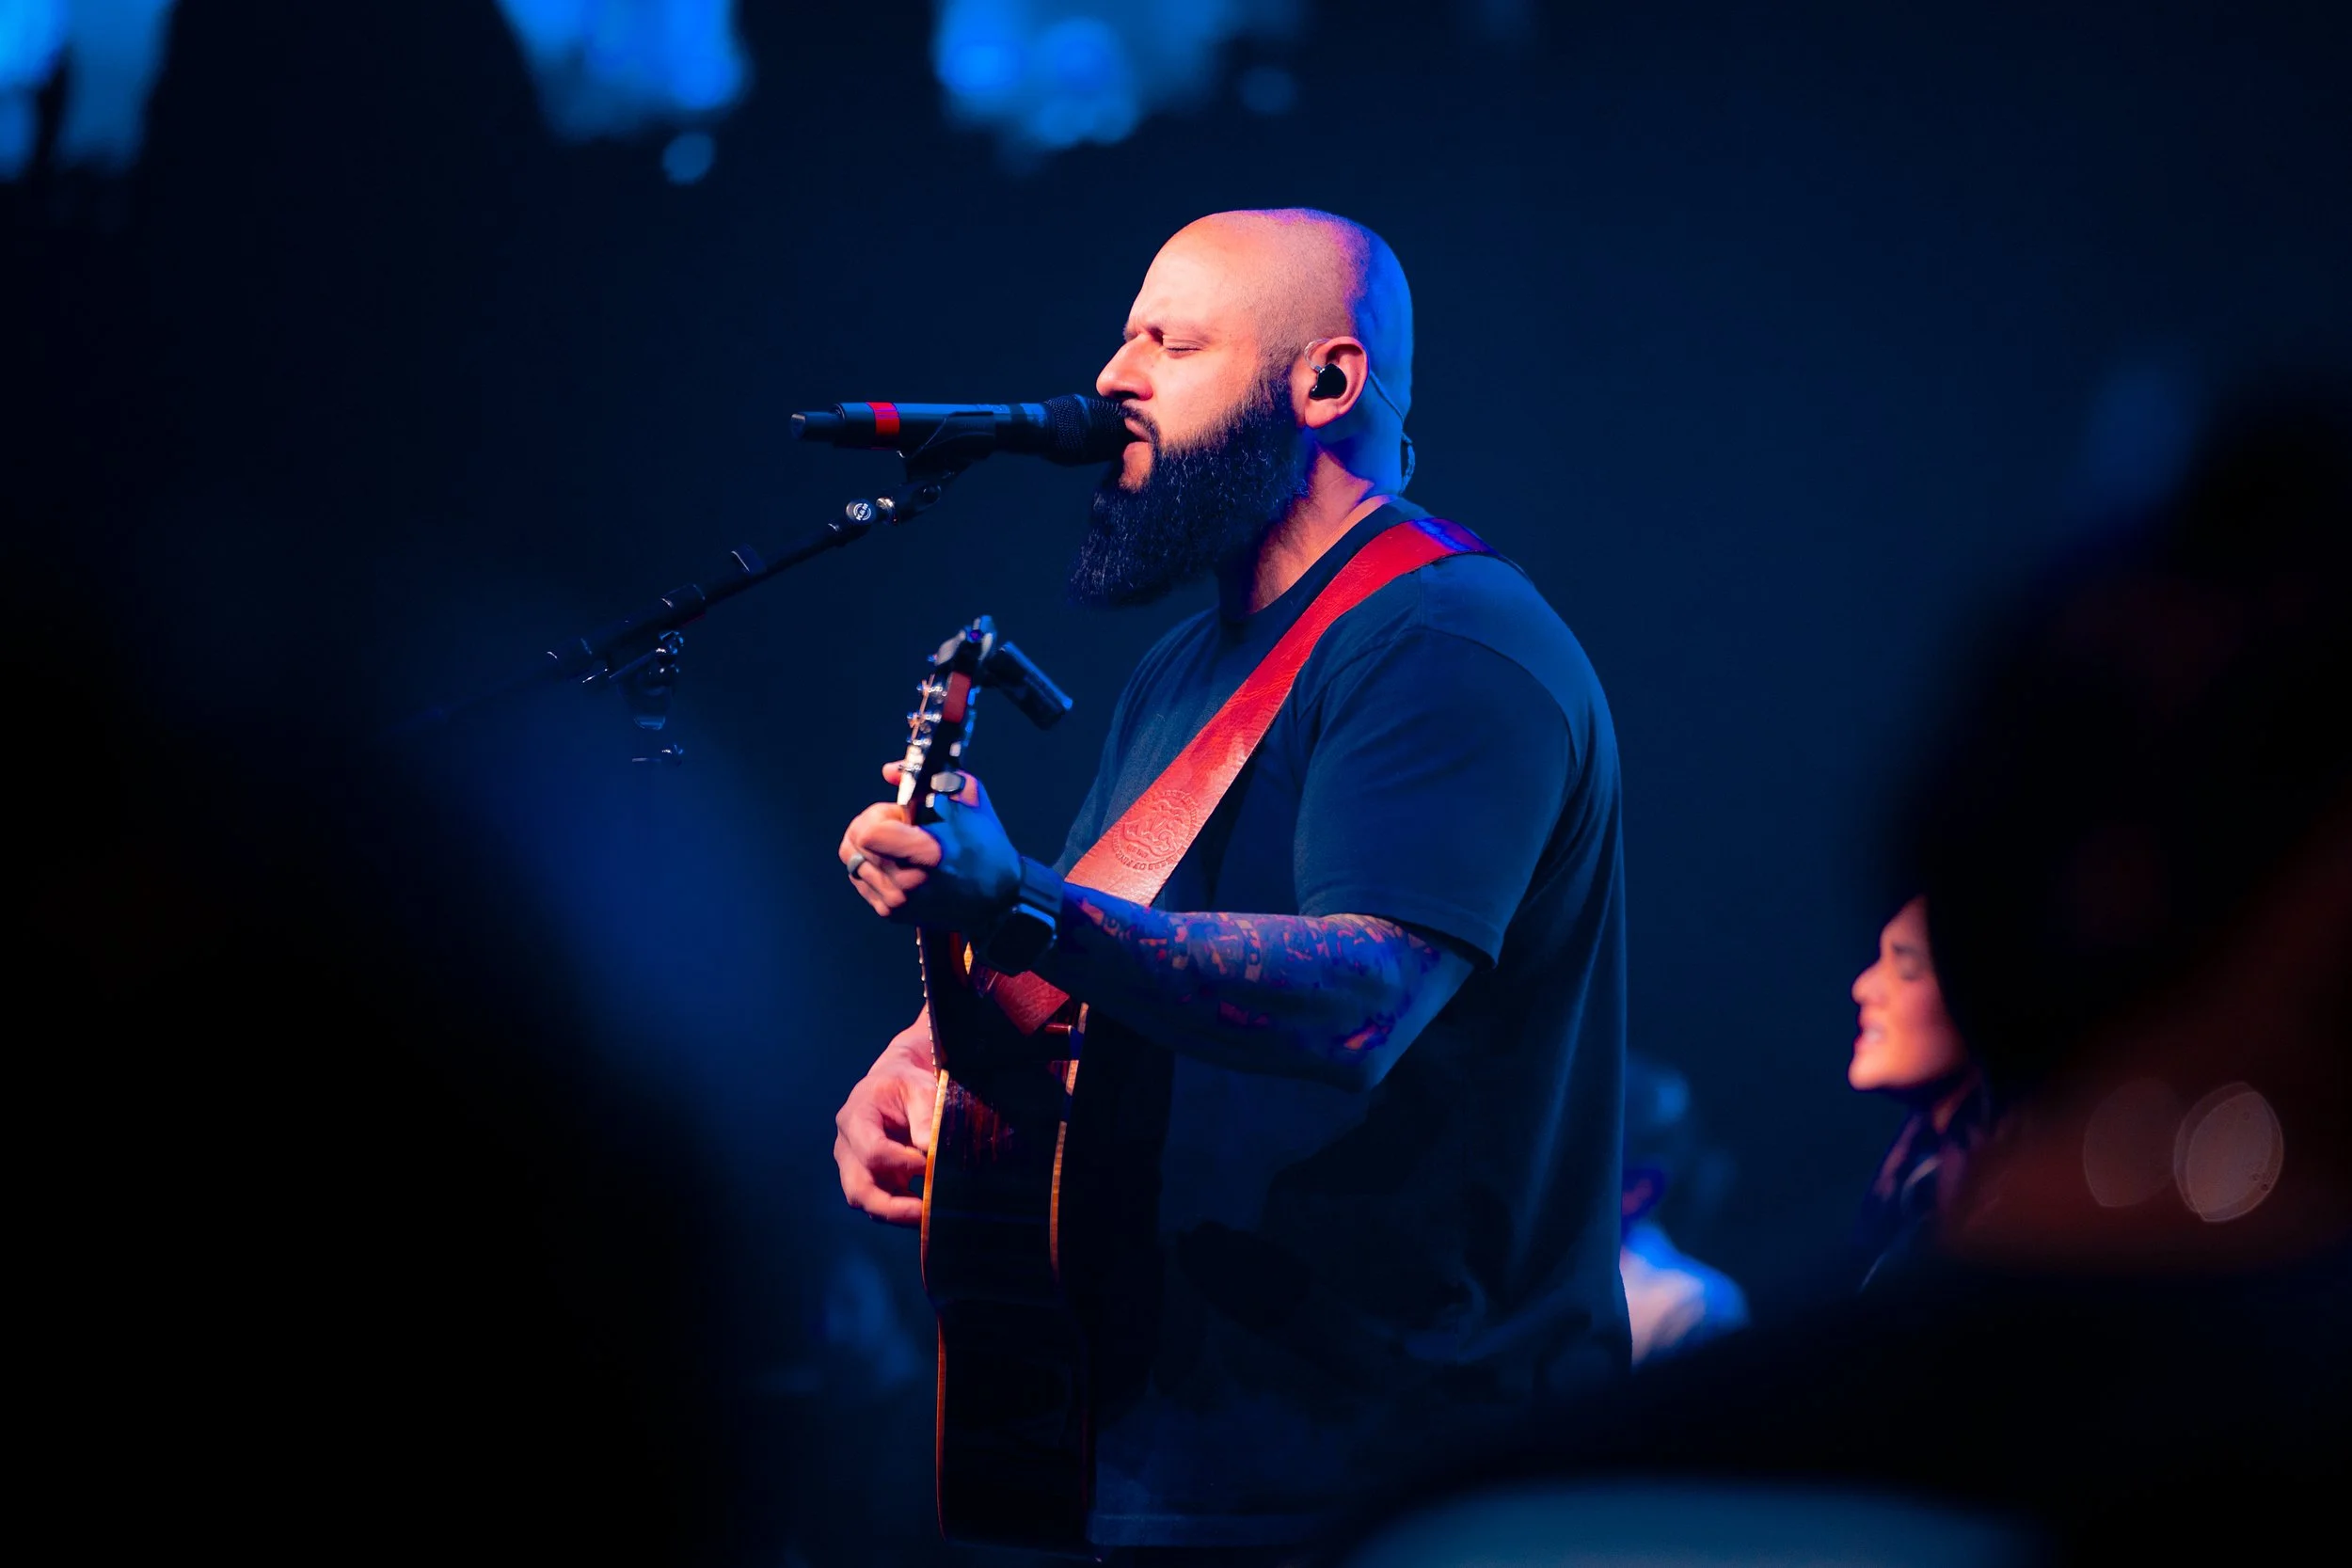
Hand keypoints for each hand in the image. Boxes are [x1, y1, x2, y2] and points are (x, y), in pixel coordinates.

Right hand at [833, 1011, 938, 1225]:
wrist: (894, 1084)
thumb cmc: (906, 1084)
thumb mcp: (919, 1090)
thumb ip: (926, 1118)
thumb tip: (932, 1152)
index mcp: (855, 1118)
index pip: (872, 1150)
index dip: (901, 1163)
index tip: (930, 1166)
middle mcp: (847, 1147)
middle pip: (858, 1187)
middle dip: (891, 1206)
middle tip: (924, 1213)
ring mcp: (854, 1166)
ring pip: (865, 1200)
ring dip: (895, 1213)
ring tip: (927, 1216)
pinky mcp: (868, 1178)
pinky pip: (878, 1202)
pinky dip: (899, 1210)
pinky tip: (925, 1211)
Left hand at [839, 763, 1022, 931]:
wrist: (997, 898)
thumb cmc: (986, 847)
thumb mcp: (969, 796)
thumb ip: (927, 775)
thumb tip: (889, 771)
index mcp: (929, 854)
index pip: (867, 833)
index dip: (877, 816)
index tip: (899, 815)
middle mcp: (908, 883)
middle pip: (854, 845)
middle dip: (872, 828)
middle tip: (900, 829)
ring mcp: (898, 902)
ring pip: (852, 862)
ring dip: (870, 848)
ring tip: (901, 847)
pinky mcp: (891, 913)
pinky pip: (860, 881)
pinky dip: (872, 867)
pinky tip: (897, 863)